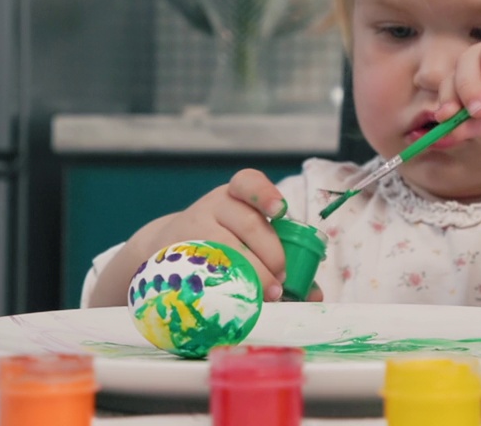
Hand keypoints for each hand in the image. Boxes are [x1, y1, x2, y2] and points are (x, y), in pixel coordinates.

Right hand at [133, 169, 323, 302]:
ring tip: (268, 294)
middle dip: (272, 255)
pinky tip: (235, 298)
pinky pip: (203, 270)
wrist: (166, 249)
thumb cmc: (224, 245)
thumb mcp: (249, 238)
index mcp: (238, 195)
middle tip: (282, 282)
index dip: (266, 194)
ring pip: (227, 248)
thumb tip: (315, 294)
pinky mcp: (177, 254)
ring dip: (253, 274)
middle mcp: (215, 206)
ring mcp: (193, 228)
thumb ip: (283, 258)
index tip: (280, 211)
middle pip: (249, 224)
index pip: (249, 182)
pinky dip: (225, 286)